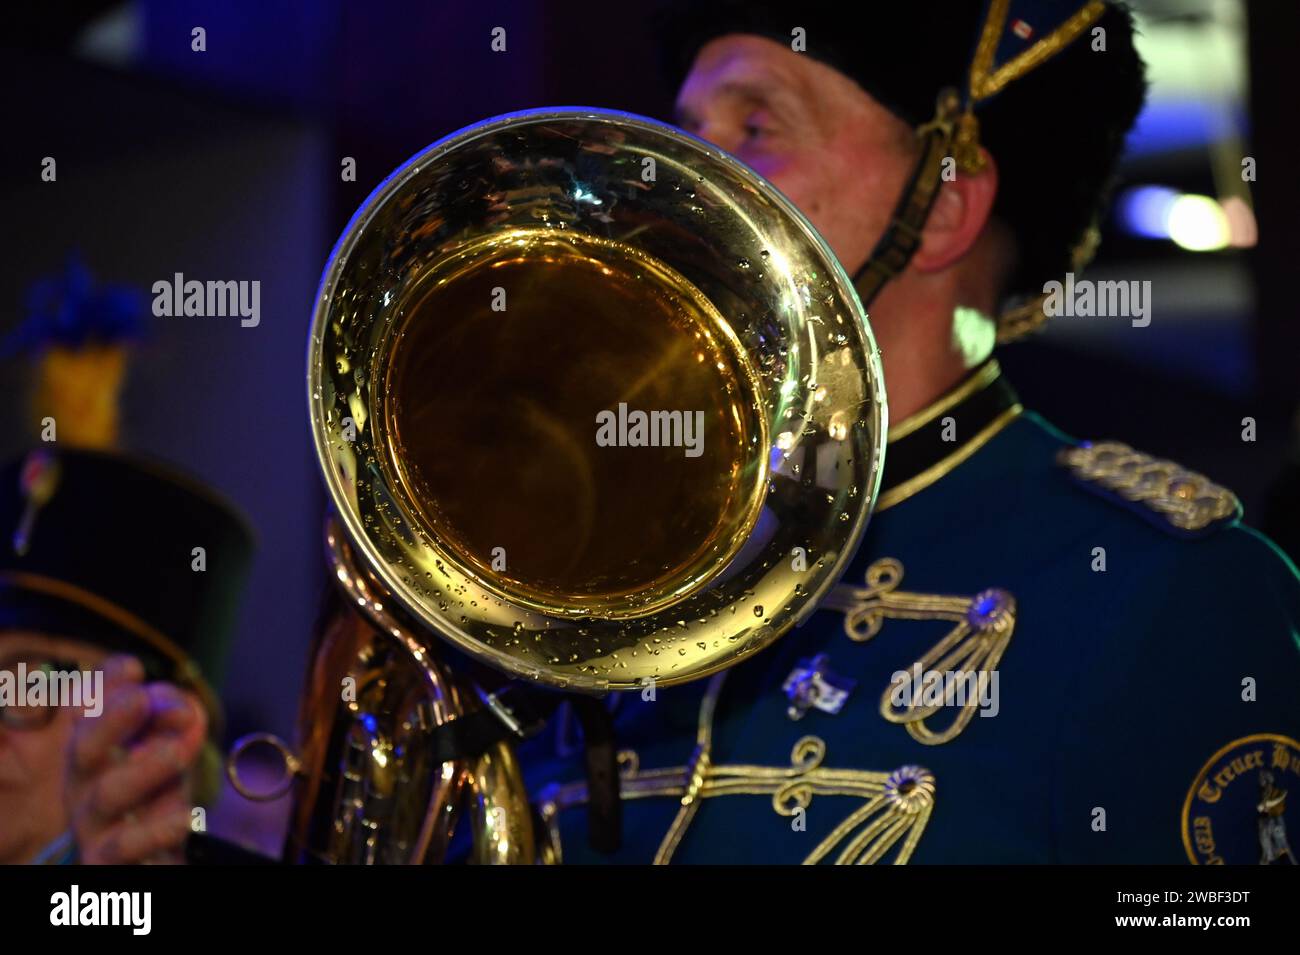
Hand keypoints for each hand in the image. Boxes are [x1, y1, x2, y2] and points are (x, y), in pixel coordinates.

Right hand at [65, 655, 207, 863]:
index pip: (88, 713)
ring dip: (143, 768)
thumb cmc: (158, 801)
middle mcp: (84, 786)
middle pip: (82, 750)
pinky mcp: (107, 863)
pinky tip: (183, 816)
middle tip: (140, 699)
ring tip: (176, 752)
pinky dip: (155, 829)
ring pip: (105, 795)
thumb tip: (181, 709)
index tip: (133, 667)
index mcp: (94, 753)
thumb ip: (176, 724)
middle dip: (109, 720)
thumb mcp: (172, 755)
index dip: (105, 687)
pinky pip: (122, 847)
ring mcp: (92, 825)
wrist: (153, 865)